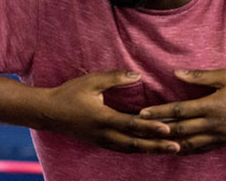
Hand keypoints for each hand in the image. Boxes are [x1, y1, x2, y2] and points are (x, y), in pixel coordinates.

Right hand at [37, 71, 179, 153]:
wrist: (48, 112)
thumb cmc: (70, 93)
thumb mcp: (92, 81)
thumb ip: (115, 78)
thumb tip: (137, 75)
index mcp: (102, 118)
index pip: (131, 125)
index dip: (150, 127)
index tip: (167, 129)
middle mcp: (104, 134)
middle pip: (135, 143)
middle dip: (157, 145)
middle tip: (177, 147)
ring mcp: (102, 141)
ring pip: (130, 149)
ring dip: (151, 150)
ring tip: (170, 150)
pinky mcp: (100, 142)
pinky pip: (123, 149)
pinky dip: (139, 150)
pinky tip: (151, 149)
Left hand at [138, 69, 225, 154]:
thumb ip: (200, 77)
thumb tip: (177, 73)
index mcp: (212, 106)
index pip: (179, 111)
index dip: (159, 113)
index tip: (142, 113)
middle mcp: (213, 124)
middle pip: (179, 130)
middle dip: (157, 130)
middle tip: (139, 131)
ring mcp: (218, 136)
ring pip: (188, 144)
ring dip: (168, 144)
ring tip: (150, 144)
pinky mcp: (224, 143)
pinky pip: (200, 150)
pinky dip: (185, 150)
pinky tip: (174, 149)